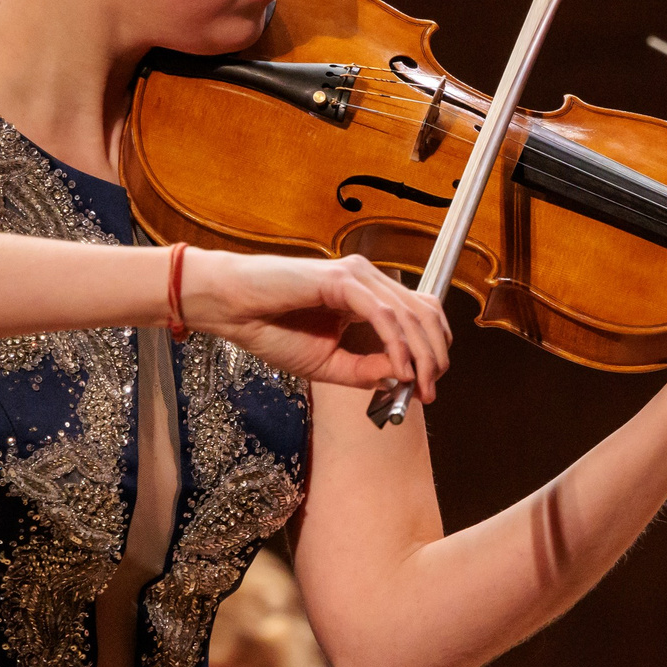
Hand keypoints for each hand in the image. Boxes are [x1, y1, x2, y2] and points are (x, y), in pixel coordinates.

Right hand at [184, 251, 451, 405]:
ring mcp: (357, 276)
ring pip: (409, 313)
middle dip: (434, 356)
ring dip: (421, 354)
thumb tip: (403, 378)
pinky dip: (396, 343)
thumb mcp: (327, 363)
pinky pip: (382, 314)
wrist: (232, 309)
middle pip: (425, 313)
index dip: (433, 349)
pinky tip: (399, 368)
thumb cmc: (270, 328)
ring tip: (418, 385)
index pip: (420, 314)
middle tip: (430, 391)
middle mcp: (368, 280)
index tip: (428, 386)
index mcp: (368, 295)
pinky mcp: (341, 279)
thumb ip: (364, 370)